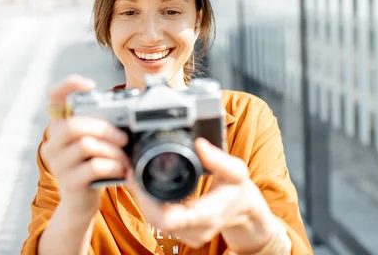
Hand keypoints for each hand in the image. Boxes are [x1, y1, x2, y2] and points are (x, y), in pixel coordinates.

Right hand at [41, 75, 129, 221]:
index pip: (54, 97)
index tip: (91, 85)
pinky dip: (113, 166)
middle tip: (123, 138)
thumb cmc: (92, 167)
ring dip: (112, 150)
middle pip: (74, 125)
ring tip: (124, 157)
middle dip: (104, 128)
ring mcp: (58, 164)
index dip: (69, 85)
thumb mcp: (94, 143)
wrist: (81, 203)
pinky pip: (93, 167)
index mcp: (58, 127)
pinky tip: (121, 170)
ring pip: (85, 145)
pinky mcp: (68, 182)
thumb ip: (100, 127)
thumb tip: (127, 114)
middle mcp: (52, 143)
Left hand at [126, 138, 277, 252]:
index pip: (168, 218)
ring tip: (137, 175)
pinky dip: (150, 204)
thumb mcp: (236, 171)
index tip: (139, 176)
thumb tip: (199, 144)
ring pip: (154, 221)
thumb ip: (218, 159)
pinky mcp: (182, 233)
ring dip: (143, 199)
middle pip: (155, 219)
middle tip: (133, 171)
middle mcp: (195, 230)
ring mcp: (188, 235)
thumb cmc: (238, 191)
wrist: (245, 211)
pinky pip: (159, 220)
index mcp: (207, 216)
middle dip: (140, 196)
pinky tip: (146, 186)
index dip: (147, 199)